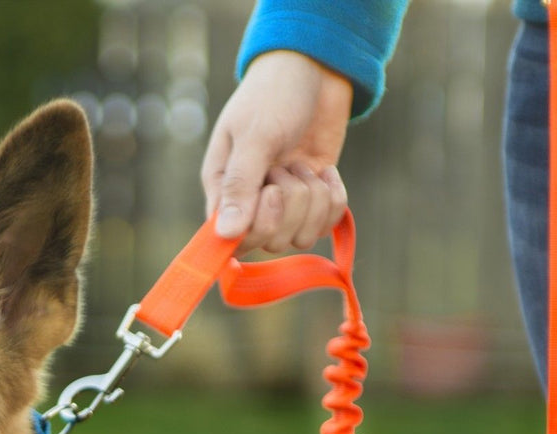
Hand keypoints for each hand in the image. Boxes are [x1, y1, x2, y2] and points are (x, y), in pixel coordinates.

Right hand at [201, 50, 352, 254]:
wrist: (315, 69)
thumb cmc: (274, 95)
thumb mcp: (255, 136)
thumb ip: (240, 186)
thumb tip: (225, 235)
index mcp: (223, 188)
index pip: (234, 239)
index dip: (258, 226)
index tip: (271, 193)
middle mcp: (251, 202)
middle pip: (271, 241)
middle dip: (291, 204)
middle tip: (288, 166)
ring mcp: (284, 203)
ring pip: (301, 236)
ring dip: (312, 199)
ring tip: (304, 164)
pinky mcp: (313, 199)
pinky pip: (326, 223)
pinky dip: (333, 198)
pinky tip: (326, 171)